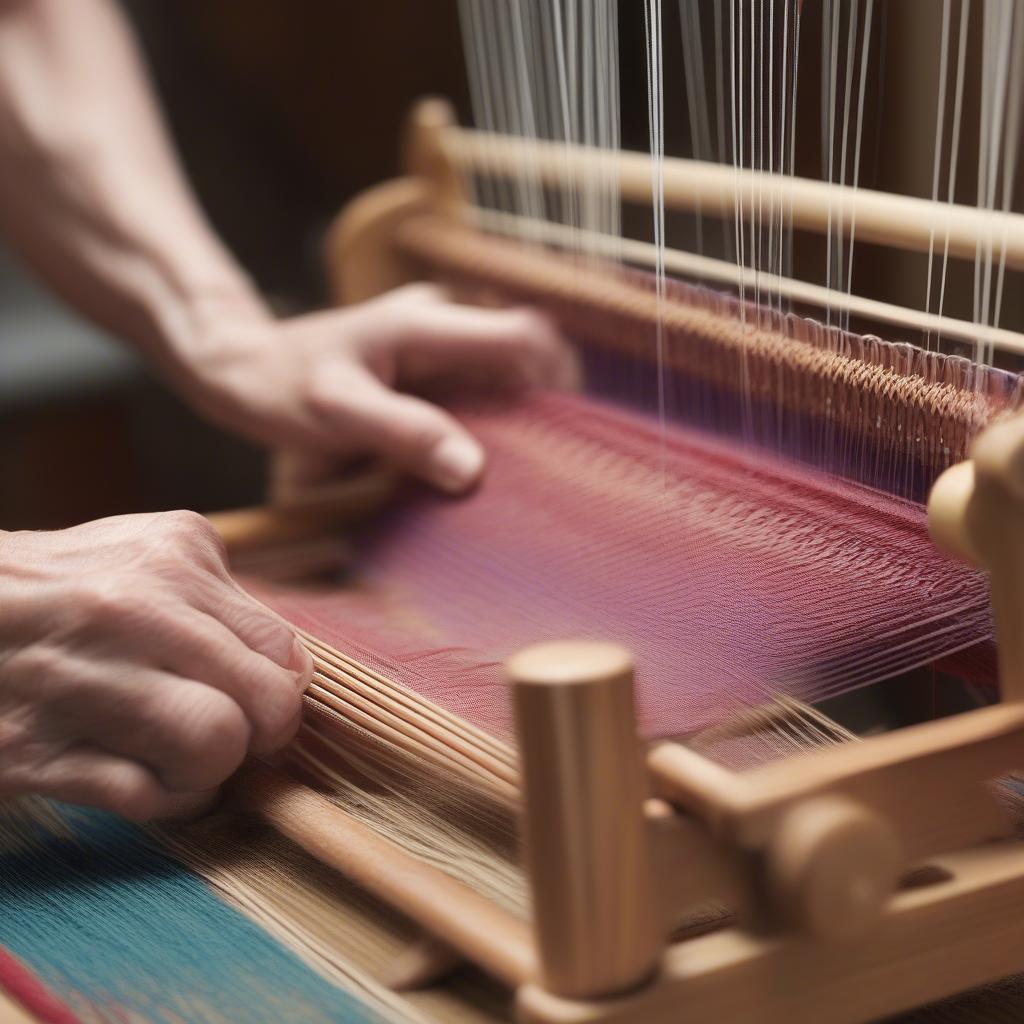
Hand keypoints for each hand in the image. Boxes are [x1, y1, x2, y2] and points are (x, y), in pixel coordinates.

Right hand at [0, 512, 312, 819]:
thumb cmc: (60, 588)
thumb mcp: (144, 553)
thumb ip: (222, 600)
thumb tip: (292, 671)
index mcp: (170, 558)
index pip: (281, 649)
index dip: (282, 687)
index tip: (257, 697)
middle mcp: (127, 612)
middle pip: (265, 702)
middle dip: (264, 733)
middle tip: (237, 735)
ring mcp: (78, 682)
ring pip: (214, 747)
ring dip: (212, 769)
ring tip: (184, 757)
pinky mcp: (31, 751)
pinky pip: (145, 798)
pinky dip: (162, 799)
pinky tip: (141, 776)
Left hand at [179, 284, 576, 494]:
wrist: (243, 367)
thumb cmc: (282, 388)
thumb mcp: (336, 414)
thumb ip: (404, 434)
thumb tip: (472, 470)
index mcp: (426, 324)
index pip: (525, 334)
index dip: (557, 378)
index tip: (563, 431)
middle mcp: (440, 321)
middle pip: (526, 350)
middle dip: (545, 400)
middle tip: (546, 458)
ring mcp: (435, 339)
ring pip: (506, 368)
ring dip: (520, 410)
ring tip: (522, 462)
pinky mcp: (427, 361)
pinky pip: (479, 383)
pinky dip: (493, 415)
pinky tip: (483, 454)